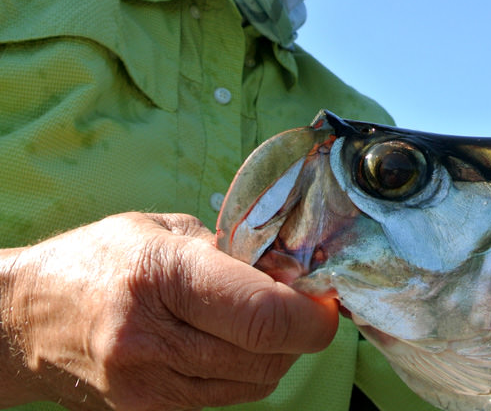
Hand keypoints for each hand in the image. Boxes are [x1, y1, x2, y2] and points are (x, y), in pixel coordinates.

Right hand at [0, 212, 337, 409]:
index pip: (262, 314)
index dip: (312, 316)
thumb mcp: (162, 229)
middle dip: (301, 332)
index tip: (327, 302)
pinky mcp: (149, 410)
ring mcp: (147, 384)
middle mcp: (152, 337)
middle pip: (267, 354)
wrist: (26, 319)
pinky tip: (232, 342)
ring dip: (277, 353)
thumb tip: (291, 270)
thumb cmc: (99, 259)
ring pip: (255, 382)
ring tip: (263, 320)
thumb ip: (229, 249)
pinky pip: (228, 397)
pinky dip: (247, 371)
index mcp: (161, 275)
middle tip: (305, 305)